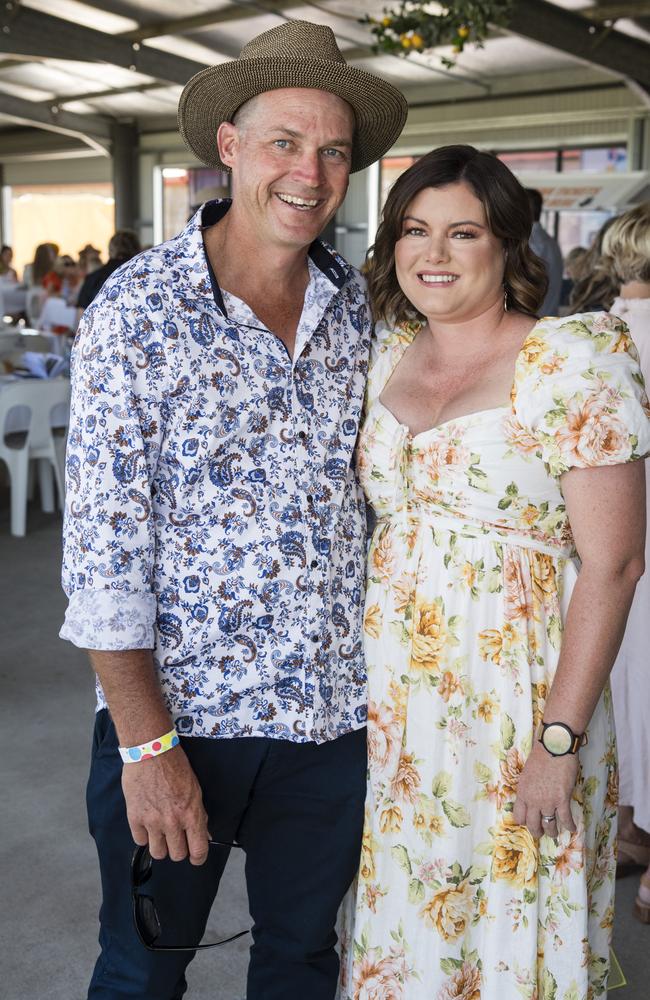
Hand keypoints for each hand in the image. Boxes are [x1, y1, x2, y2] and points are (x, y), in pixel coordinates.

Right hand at [122, 745, 209, 864]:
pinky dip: (144, 836)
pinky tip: (148, 824)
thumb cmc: (176, 767)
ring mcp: (152, 821)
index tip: (196, 856)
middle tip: (178, 839)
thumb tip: (204, 835)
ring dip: (161, 846)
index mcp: (191, 814)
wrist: (151, 751)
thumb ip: (199, 815)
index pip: (198, 850)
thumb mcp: (195, 790)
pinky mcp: (134, 817)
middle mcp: (172, 821)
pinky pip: (140, 841)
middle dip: (179, 849)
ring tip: (162, 833)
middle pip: (177, 855)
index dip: (199, 857)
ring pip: (158, 853)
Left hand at [512, 742, 578, 838]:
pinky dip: (569, 826)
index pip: (519, 816)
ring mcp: (548, 801)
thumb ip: (529, 789)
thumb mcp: (527, 774)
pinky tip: (572, 828)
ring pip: (549, 825)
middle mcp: (533, 800)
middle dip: (537, 832)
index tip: (529, 822)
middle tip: (541, 833)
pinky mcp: (562, 800)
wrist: (554, 747)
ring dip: (552, 832)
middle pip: (532, 825)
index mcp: (522, 792)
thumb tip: (532, 798)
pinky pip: (566, 819)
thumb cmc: (541, 756)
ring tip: (555, 833)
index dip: (524, 822)